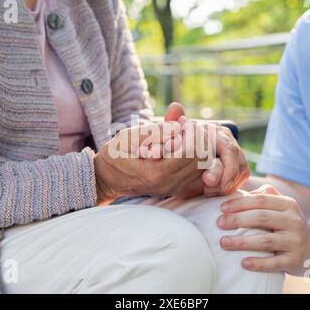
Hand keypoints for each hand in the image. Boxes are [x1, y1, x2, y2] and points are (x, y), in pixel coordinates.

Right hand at [94, 122, 208, 203]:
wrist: (107, 178)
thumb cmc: (115, 155)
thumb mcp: (129, 137)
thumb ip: (154, 131)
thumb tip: (178, 125)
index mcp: (156, 172)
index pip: (189, 152)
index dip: (191, 133)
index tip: (183, 121)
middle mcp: (169, 183)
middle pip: (201, 159)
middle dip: (199, 138)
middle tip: (186, 125)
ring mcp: (173, 187)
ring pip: (203, 166)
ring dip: (199, 146)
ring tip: (185, 133)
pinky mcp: (176, 186)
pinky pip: (196, 170)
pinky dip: (196, 154)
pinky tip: (184, 142)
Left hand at [164, 102, 249, 198]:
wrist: (179, 150)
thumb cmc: (175, 140)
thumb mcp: (172, 132)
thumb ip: (172, 121)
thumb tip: (175, 107)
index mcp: (215, 131)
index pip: (229, 149)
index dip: (224, 167)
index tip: (208, 181)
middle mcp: (227, 140)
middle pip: (239, 162)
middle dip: (226, 179)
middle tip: (209, 190)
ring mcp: (234, 152)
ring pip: (241, 171)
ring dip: (226, 184)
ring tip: (207, 191)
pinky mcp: (236, 164)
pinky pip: (240, 178)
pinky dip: (229, 186)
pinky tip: (213, 191)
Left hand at [217, 185, 309, 274]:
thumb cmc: (287, 224)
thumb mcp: (282, 206)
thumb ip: (264, 195)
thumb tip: (240, 191)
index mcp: (288, 205)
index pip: (261, 200)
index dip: (240, 203)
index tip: (221, 208)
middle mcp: (294, 221)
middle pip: (261, 217)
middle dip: (237, 220)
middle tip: (218, 223)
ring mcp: (295, 242)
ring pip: (266, 240)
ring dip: (242, 242)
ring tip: (223, 242)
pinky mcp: (294, 261)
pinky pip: (274, 263)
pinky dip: (258, 263)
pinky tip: (243, 263)